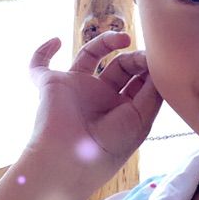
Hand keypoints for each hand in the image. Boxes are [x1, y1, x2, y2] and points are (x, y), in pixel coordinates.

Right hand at [26, 32, 161, 194]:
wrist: (69, 161)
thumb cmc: (108, 147)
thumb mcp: (141, 119)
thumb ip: (152, 91)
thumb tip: (159, 65)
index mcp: (121, 108)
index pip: (138, 79)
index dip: (149, 68)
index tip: (158, 62)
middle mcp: (100, 96)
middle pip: (120, 65)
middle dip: (134, 58)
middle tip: (143, 56)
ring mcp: (76, 88)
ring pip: (90, 53)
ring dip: (107, 40)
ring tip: (124, 38)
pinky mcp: (52, 84)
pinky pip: (39, 65)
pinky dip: (43, 51)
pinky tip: (56, 40)